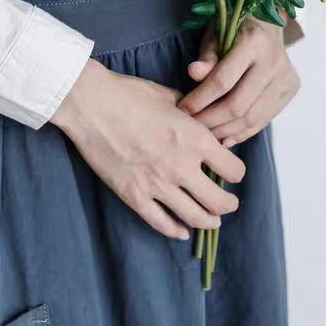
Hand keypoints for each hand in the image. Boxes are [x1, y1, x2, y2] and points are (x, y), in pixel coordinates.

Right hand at [50, 59, 245, 240]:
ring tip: (213, 220)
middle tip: (229, 202)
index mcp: (196, 139)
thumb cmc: (129, 94)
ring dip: (210, 221)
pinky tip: (182, 231)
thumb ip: (192, 116)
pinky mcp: (134, 196)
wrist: (90, 104)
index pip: (234, 170)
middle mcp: (182, 166)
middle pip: (220, 201)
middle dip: (229, 204)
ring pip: (196, 217)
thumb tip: (203, 125)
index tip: (231, 171)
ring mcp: (157, 184)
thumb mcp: (171, 98)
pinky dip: (176, 231)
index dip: (235, 171)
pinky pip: (162, 223)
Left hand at [175, 14, 300, 145]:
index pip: (223, 80)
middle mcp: (274, 61)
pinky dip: (242, 132)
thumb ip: (207, 57)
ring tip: (205, 134)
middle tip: (192, 127)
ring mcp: (286, 77)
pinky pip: (264, 119)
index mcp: (254, 42)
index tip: (182, 110)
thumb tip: (192, 73)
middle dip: (210, 120)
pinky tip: (224, 136)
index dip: (200, 99)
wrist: (268, 23)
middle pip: (238, 105)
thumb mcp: (216, 34)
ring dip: (225, 131)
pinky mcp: (290, 89)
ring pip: (252, 117)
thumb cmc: (235, 27)